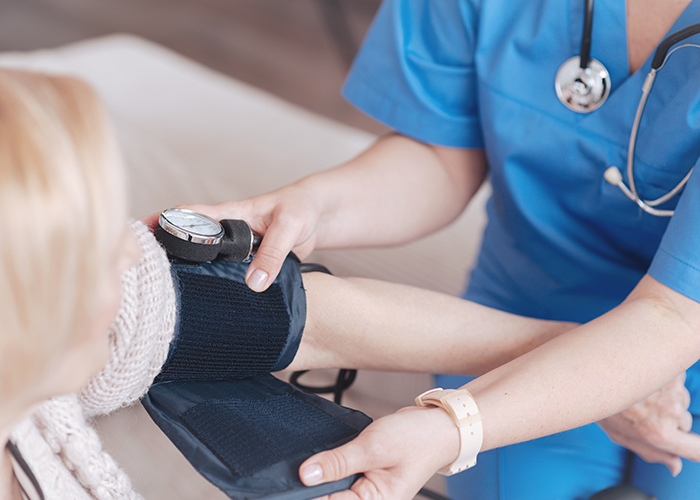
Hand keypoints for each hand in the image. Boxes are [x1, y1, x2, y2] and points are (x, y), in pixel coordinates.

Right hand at [139, 183, 321, 291]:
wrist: (319, 216)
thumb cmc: (301, 208)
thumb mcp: (289, 226)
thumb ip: (273, 253)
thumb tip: (254, 283)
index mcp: (230, 213)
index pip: (188, 215)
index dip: (161, 223)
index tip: (136, 236)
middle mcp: (227, 231)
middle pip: (188, 243)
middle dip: (164, 255)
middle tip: (139, 276)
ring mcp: (235, 249)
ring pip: (205, 263)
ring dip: (187, 275)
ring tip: (161, 297)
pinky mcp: (247, 264)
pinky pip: (226, 276)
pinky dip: (214, 286)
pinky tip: (203, 305)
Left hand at [299, 406, 458, 499]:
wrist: (437, 426)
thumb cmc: (416, 439)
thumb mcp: (373, 447)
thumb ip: (338, 462)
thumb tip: (306, 475)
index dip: (310, 491)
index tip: (296, 477)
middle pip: (331, 498)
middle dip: (318, 482)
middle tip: (316, 463)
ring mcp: (368, 492)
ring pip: (334, 489)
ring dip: (326, 474)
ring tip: (334, 457)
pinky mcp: (365, 480)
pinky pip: (342, 479)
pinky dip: (335, 467)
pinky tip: (336, 457)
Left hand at [598, 373, 699, 475]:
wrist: (589, 372)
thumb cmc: (602, 406)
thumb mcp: (622, 436)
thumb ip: (653, 454)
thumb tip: (676, 468)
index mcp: (659, 434)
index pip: (698, 450)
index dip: (696, 449)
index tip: (693, 446)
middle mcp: (670, 411)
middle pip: (686, 423)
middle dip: (670, 420)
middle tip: (643, 411)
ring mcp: (672, 389)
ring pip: (681, 401)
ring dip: (667, 399)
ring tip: (640, 395)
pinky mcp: (670, 371)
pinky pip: (676, 382)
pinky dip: (664, 382)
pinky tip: (641, 380)